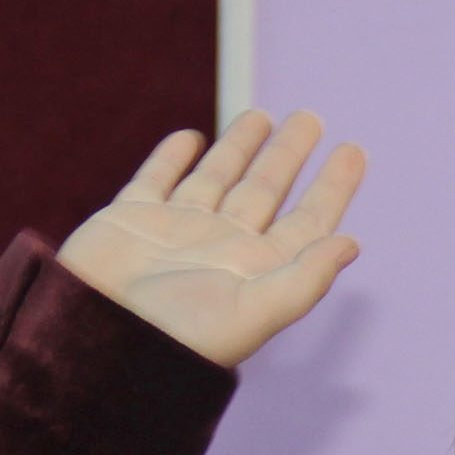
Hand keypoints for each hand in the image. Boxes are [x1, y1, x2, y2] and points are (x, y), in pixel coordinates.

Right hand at [57, 111, 365, 368]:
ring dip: (239, 148)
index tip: (353, 150)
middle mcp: (222, 247)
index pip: (307, 221)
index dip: (332, 187)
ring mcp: (177, 231)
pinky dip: (173, 157)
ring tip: (261, 116)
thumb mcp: (255, 312)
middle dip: (288, 155)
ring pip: (217, 178)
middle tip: (309, 117)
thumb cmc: (181, 336)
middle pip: (265, 190)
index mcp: (257, 270)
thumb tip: (350, 244)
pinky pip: (157, 179)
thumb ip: (305, 279)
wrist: (101, 338)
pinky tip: (192, 137)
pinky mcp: (131, 219)